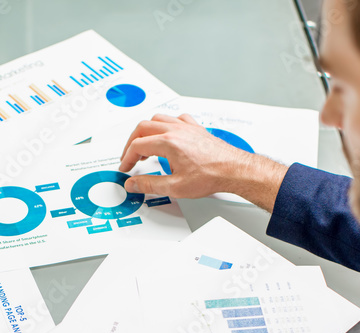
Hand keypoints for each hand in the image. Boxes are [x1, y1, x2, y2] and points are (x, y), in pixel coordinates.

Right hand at [118, 113, 287, 209]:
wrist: (234, 170)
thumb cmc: (211, 175)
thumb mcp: (175, 187)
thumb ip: (150, 184)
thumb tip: (133, 183)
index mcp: (168, 143)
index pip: (137, 146)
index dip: (127, 159)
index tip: (125, 169)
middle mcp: (176, 130)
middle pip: (143, 128)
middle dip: (132, 143)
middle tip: (129, 158)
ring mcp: (186, 127)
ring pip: (157, 120)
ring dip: (146, 133)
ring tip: (144, 148)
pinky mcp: (195, 128)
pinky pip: (175, 119)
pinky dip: (165, 125)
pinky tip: (167, 135)